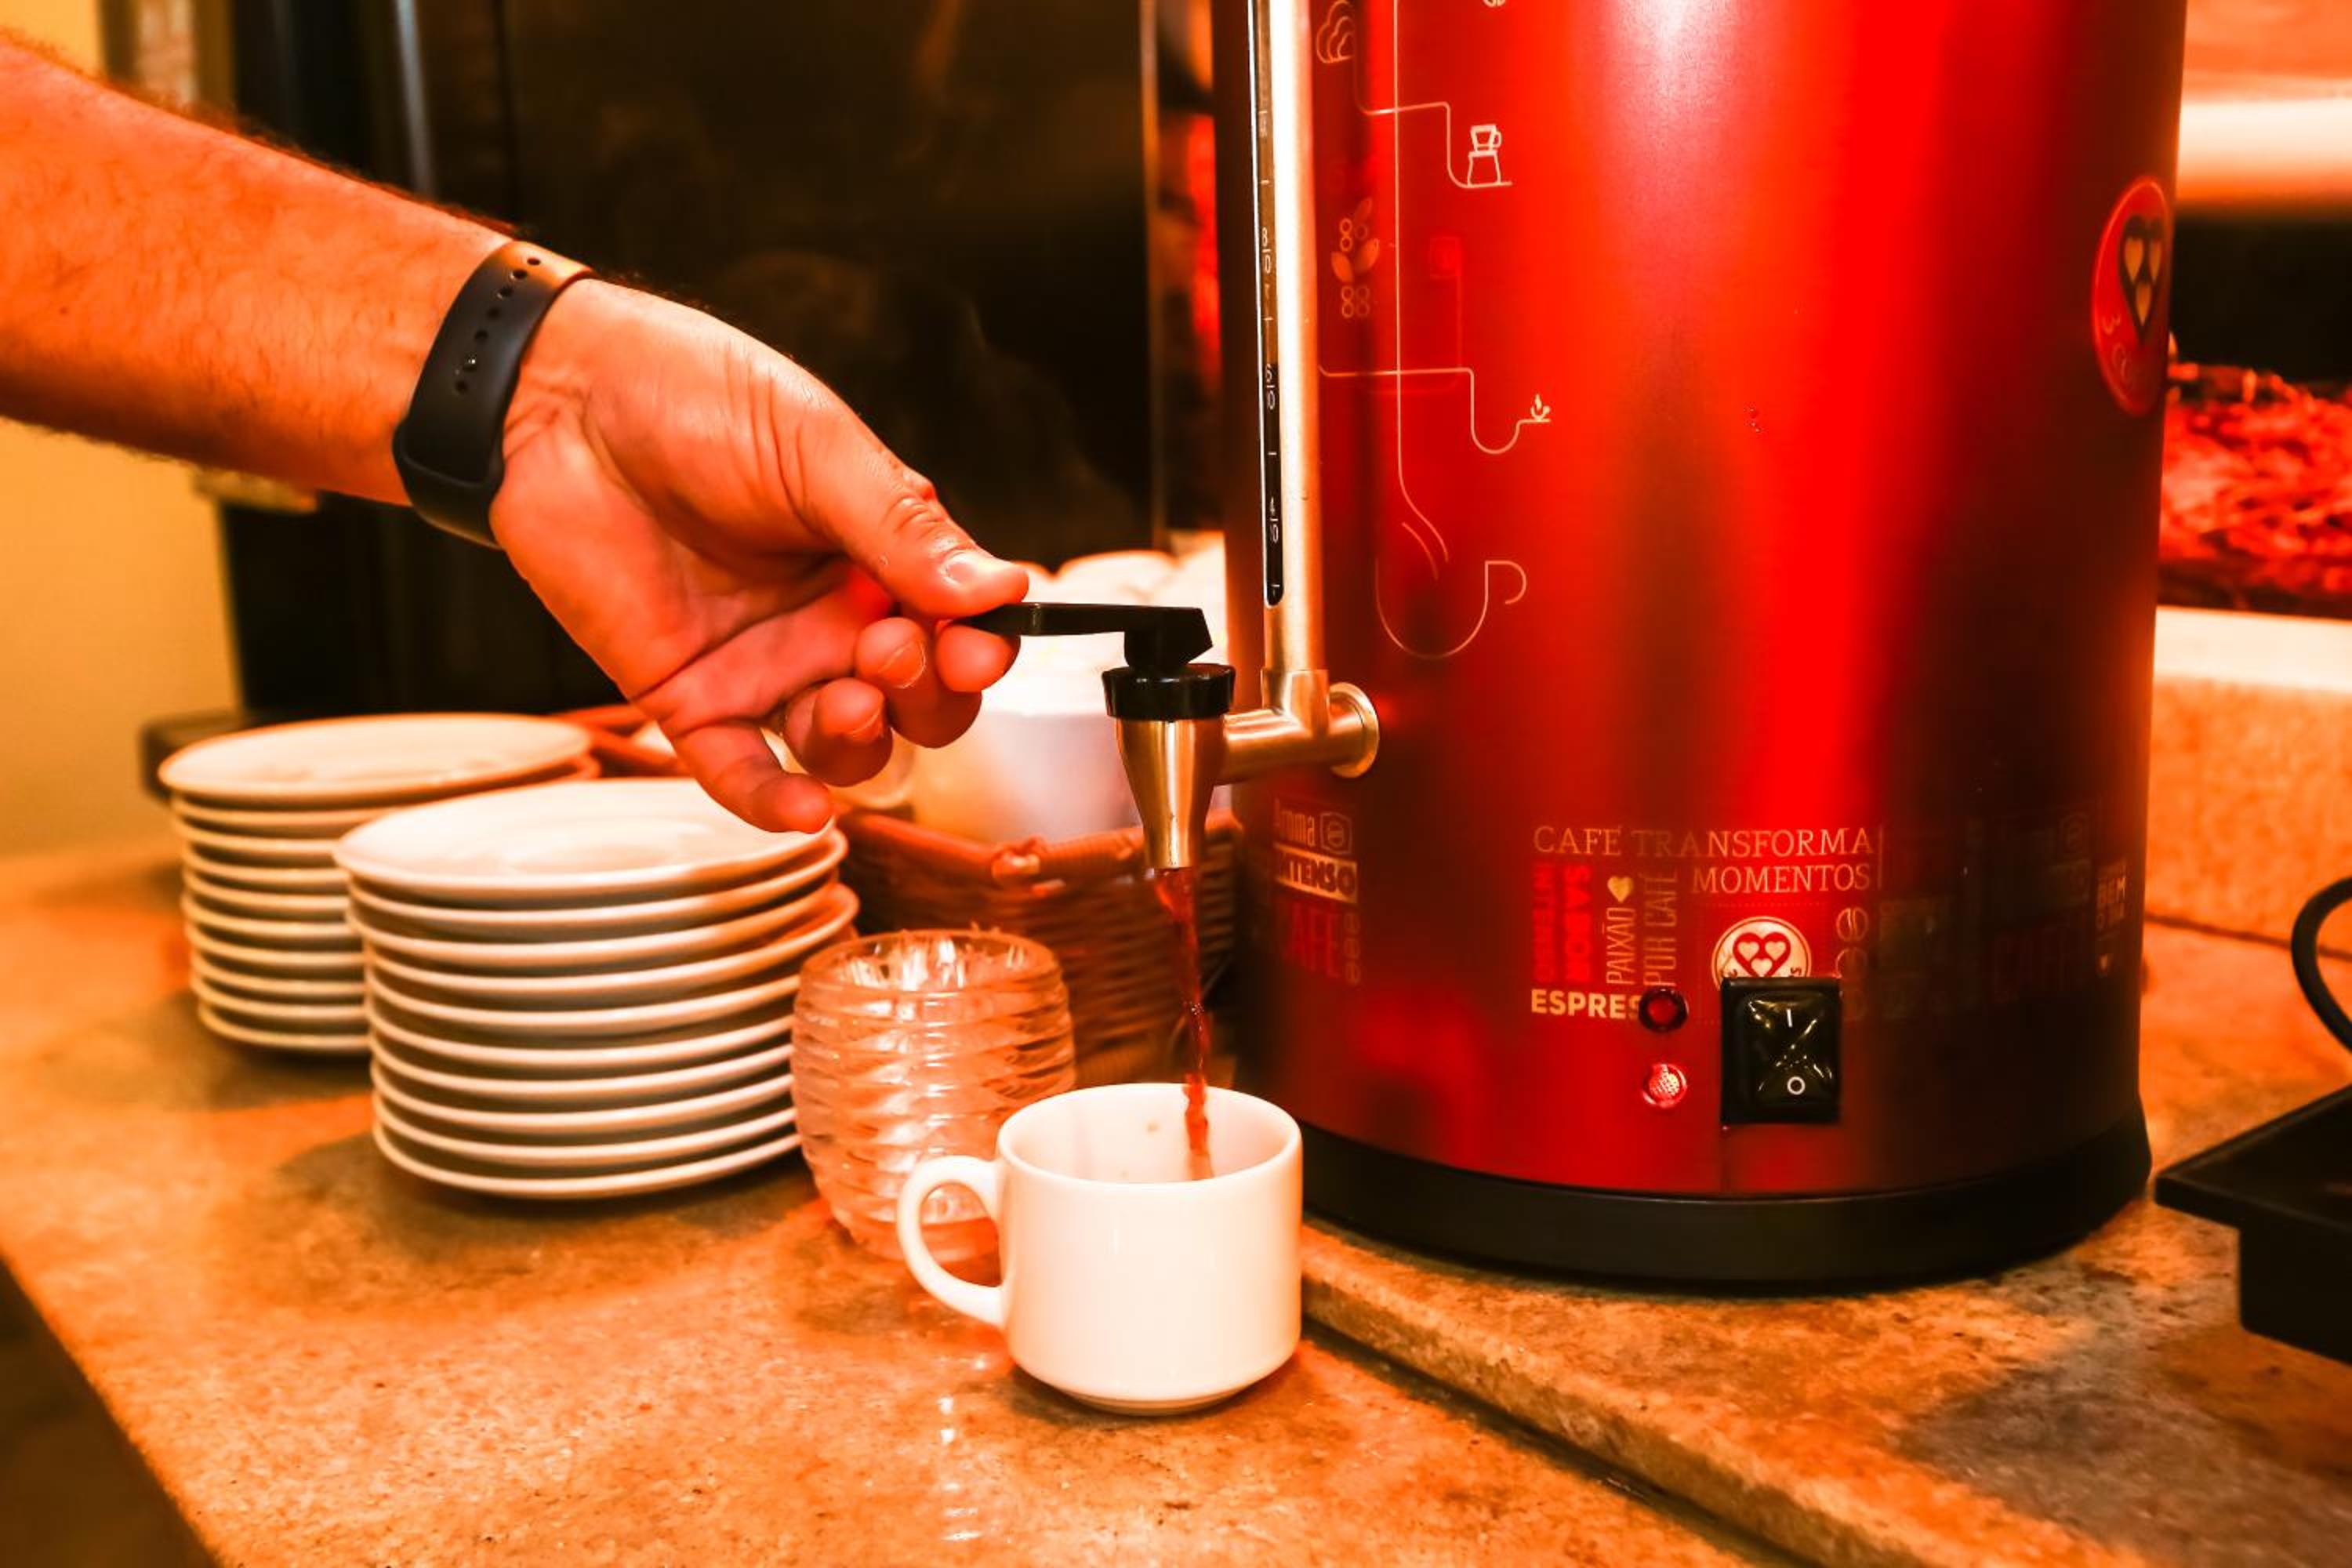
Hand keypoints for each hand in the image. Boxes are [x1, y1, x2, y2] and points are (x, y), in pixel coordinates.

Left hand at [492, 281, 1027, 832]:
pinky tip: (805, 808)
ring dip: (862, 742)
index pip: (957, 628)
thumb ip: (904, 529)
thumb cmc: (691, 397)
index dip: (977, 649)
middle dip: (926, 695)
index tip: (976, 646)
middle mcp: (831, 618)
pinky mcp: (689, 697)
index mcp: (878, 554)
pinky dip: (775, 800)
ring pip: (842, 745)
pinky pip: (741, 771)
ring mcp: (762, 664)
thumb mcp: (817, 449)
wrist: (557, 400)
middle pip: (916, 701)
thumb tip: (1003, 591)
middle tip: (896, 653)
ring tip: (846, 701)